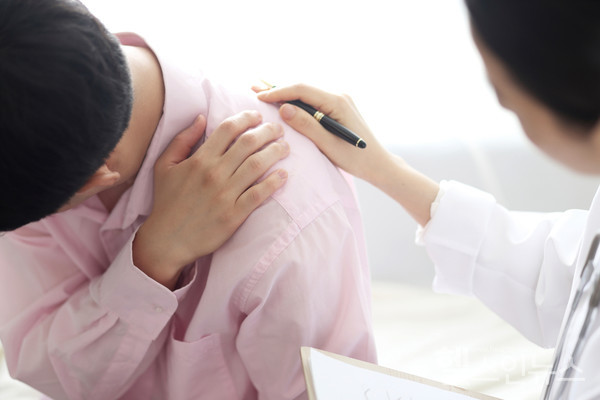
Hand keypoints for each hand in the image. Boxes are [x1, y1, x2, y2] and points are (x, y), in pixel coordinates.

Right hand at [133, 111, 289, 288]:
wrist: (166, 240)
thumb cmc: (166, 201)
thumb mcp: (164, 166)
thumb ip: (182, 140)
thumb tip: (201, 117)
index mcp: (199, 160)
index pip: (228, 129)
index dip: (246, 118)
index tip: (257, 116)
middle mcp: (214, 174)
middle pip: (248, 143)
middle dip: (267, 131)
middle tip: (278, 129)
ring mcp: (225, 195)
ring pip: (257, 165)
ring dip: (275, 152)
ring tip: (285, 147)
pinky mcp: (233, 215)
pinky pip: (258, 195)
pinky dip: (273, 183)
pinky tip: (283, 175)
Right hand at [256, 83, 438, 226]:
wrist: (378, 164)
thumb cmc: (356, 158)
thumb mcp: (328, 145)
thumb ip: (307, 126)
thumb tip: (284, 108)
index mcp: (337, 102)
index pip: (301, 90)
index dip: (278, 92)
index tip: (258, 96)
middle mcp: (338, 96)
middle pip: (302, 87)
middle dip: (277, 88)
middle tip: (252, 87)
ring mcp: (338, 100)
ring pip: (305, 93)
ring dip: (284, 93)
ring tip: (260, 89)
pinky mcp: (337, 108)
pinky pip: (312, 100)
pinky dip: (294, 100)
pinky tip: (281, 99)